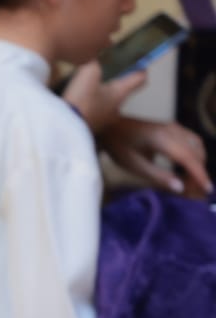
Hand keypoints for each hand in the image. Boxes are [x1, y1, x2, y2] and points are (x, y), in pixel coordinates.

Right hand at [63, 61, 147, 135]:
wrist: (65, 129)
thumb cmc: (81, 100)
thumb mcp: (87, 74)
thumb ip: (94, 62)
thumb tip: (95, 56)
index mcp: (120, 93)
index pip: (141, 78)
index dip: (140, 68)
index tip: (136, 62)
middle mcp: (117, 107)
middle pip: (122, 91)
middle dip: (115, 82)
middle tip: (103, 73)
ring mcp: (104, 120)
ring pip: (107, 103)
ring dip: (101, 96)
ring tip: (86, 89)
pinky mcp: (91, 128)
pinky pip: (94, 113)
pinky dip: (89, 106)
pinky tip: (78, 103)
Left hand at [99, 116, 213, 196]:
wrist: (110, 126)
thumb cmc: (119, 146)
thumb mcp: (134, 165)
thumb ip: (158, 176)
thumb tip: (180, 188)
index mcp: (161, 139)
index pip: (188, 158)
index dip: (199, 174)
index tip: (207, 189)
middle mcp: (172, 130)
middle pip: (196, 152)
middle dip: (199, 172)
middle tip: (196, 191)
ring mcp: (174, 126)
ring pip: (197, 145)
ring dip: (199, 163)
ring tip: (193, 181)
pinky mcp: (173, 127)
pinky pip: (192, 140)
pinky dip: (195, 154)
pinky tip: (190, 167)